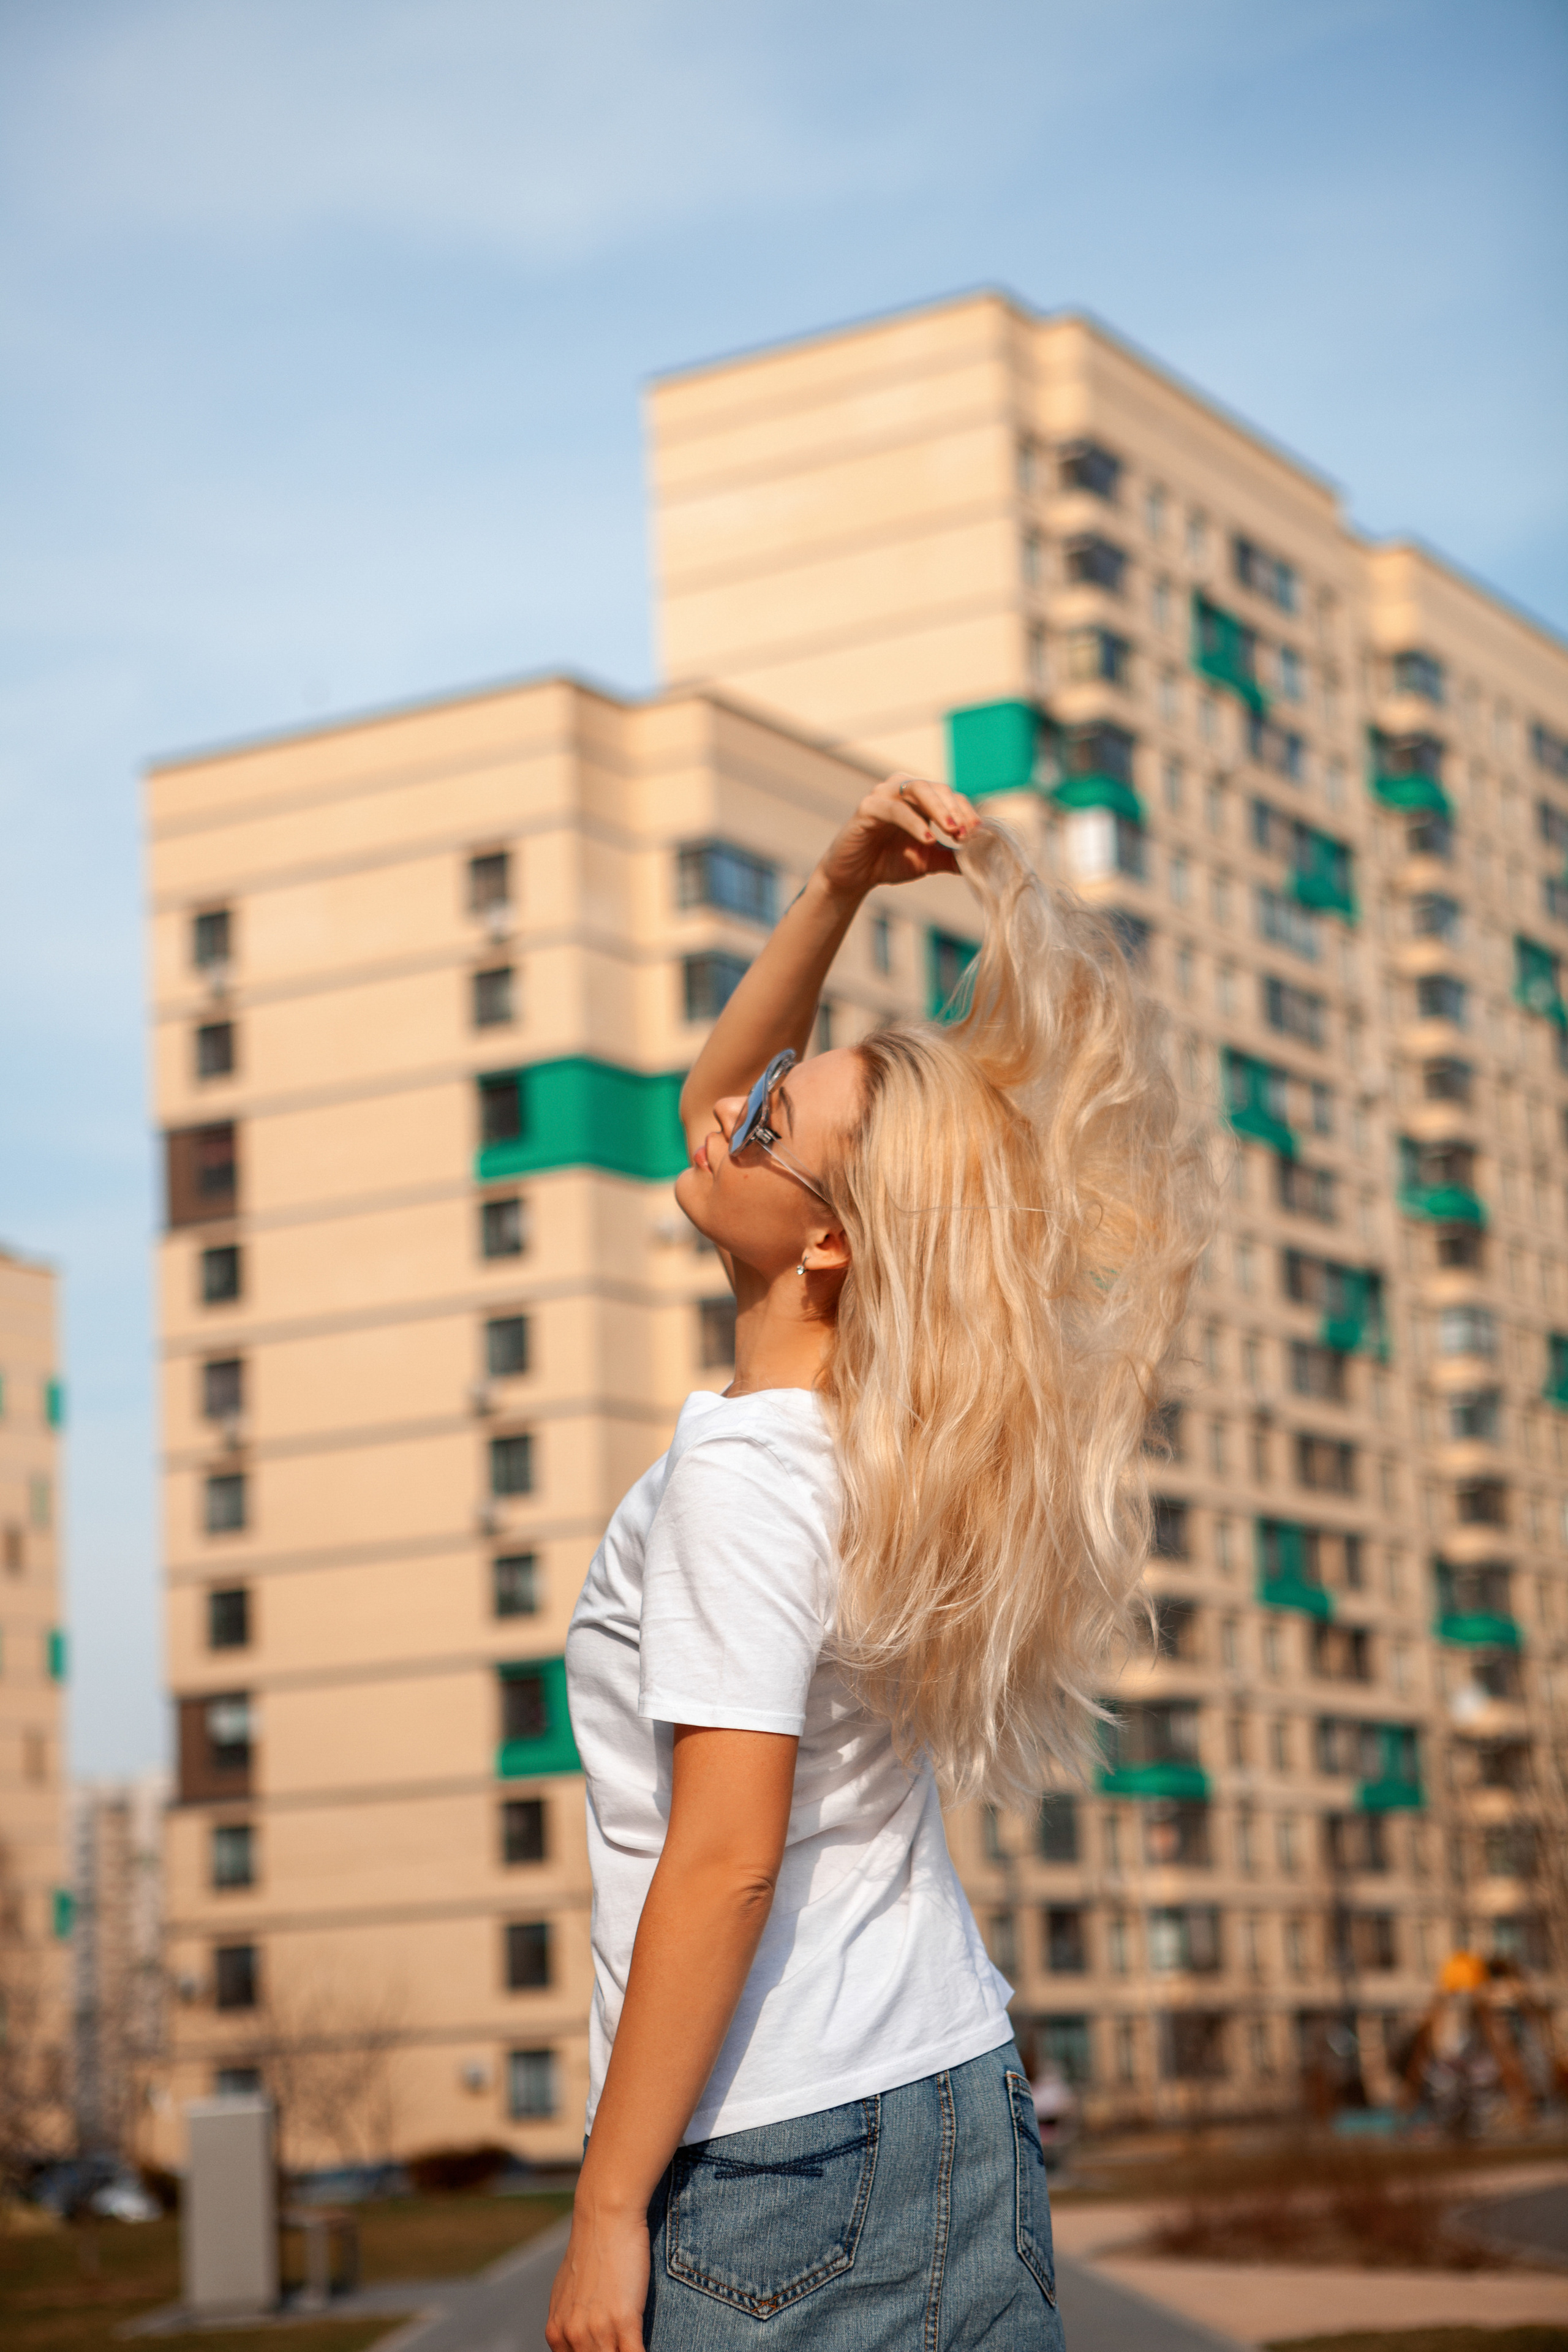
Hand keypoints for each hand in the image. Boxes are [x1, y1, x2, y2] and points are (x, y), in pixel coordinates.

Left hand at [545, 2198, 650, 2351]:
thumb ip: (569, 2325)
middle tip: (618, 2347)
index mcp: (556, 2333)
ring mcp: (598, 2330)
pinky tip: (651, 2349)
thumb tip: (575, 2343)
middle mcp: (573, 2336)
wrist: (605, 2217)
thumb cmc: (591, 2252)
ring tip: (632, 2344)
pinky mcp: (624, 2320)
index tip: (607, 2351)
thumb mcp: (567, 2295)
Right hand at [817, 774, 981, 905]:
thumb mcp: (929, 860)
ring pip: (918, 789)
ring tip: (952, 831)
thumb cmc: (890, 862)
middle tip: (966, 833)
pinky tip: (928, 839)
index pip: (950, 796)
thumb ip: (953, 856)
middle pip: (937, 788)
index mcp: (919, 797)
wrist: (855, 877)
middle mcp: (902, 788)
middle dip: (955, 810)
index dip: (966, 813)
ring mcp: (883, 794)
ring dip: (938, 809)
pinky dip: (914, 823)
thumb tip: (984, 857)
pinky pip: (895, 809)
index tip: (977, 834)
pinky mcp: (867, 807)